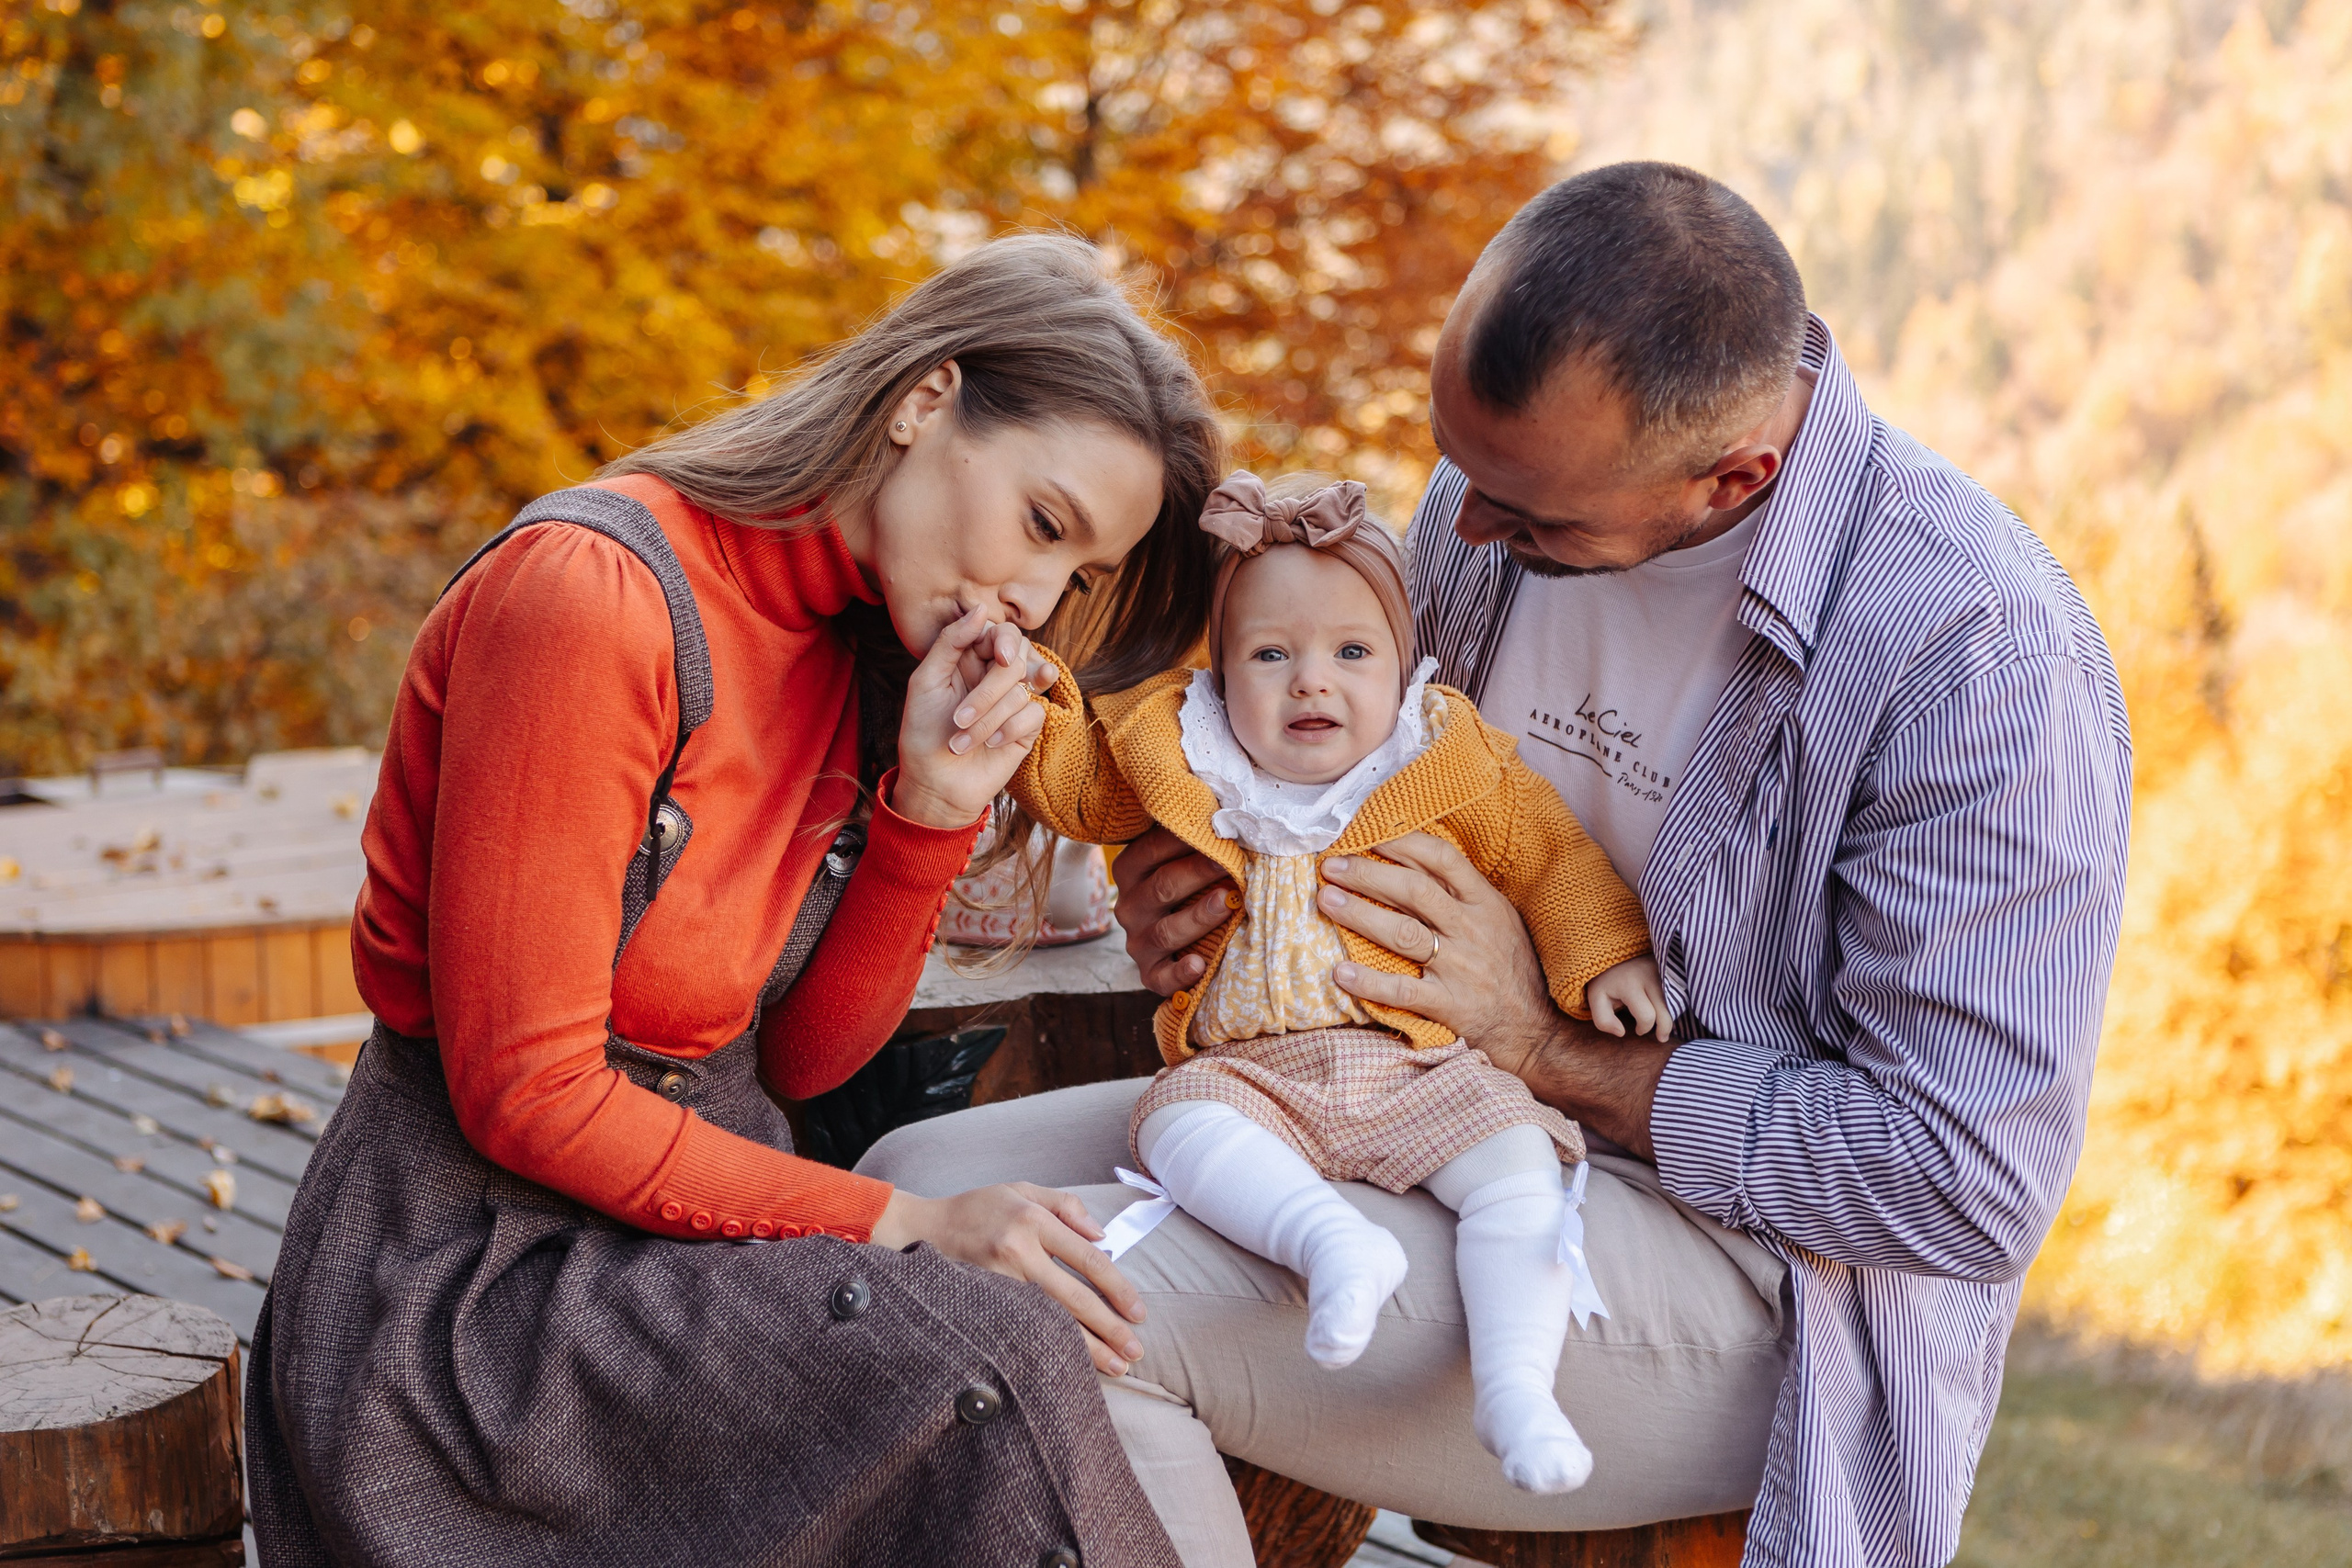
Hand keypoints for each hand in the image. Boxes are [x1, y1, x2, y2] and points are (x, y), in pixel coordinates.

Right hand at [870, 1182, 1146, 1374]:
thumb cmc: (977, 1208)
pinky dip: (1049, 1348)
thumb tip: (1103, 1236)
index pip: (1087, 1257)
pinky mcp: (981, 1301)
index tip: (1138, 1313)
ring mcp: (996, 1280)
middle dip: (1108, 1327)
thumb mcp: (1021, 1189)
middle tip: (1135, 1351)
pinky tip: (1069, 1366)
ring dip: (1086, 1348)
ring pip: (1050, 1320)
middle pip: (1073, 1297)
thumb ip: (1065, 1205)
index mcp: (1032, 1219)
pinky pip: (1023, 1329)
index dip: (1117, 1287)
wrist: (919, 1227)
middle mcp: (1016, 1250)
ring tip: (1115, 1367)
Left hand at [893, 607, 1059, 830]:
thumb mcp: (926, 681)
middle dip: (990, 690)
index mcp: (970, 658)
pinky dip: (1009, 729)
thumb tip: (981, 609)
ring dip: (990, 719)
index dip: (1005, 641)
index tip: (1000, 657)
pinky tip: (991, 745)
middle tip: (960, 718)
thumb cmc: (922, 732)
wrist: (934, 784)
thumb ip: (951, 642)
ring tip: (961, 741)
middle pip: (1018, 658)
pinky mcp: (1026, 728)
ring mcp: (1013, 701)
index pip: (1000, 633)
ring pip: (1024, 689)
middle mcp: (994, 676)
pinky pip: (1035, 713)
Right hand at [1112, 825, 1236, 996]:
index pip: (1153, 849)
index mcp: (1130, 870)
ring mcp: (1137, 941)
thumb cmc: (1190, 887)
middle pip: (1163, 887)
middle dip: (1198, 873)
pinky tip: (1200, 964)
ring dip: (1199, 917)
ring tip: (1228, 903)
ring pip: (1166, 931)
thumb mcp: (1181, 859)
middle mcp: (1128, 906)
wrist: (1180, 941)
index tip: (1217, 827)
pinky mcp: (1149, 973)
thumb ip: (1194, 837)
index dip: (1185, 838)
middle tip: (1231, 863)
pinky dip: (1180, 973)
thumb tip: (1227, 805)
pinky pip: (1161, 977)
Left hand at [1315, 831, 1558, 1075]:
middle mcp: (1472, 930)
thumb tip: (1415, 857)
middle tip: (1331, 865)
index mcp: (1485, 903)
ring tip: (1326, 900)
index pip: (1442, 859)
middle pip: (1414, 890)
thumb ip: (1463, 892)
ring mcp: (1460, 968)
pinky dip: (1369, 982)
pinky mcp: (1449, 1005)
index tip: (1366, 834)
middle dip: (1368, 873)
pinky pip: (1403, 992)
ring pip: (1404, 934)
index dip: (1402, 842)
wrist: (1537, 1029)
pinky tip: (1340, 973)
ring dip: (1360, 915)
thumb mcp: (1500, 920)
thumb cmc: (1512, 968)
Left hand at [1586, 955, 1670, 1042]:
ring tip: (1665, 1027)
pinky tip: (1669, 1010)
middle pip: (1667, 1011)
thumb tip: (1621, 1033)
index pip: (1646, 1016)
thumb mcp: (1596, 999)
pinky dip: (1676, 1004)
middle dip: (1664, 1028)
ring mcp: (1664, 970)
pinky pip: (1681, 993)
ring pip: (1676, 1002)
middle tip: (1660, 1036)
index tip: (1638, 1030)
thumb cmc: (1607, 980)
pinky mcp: (1672, 968)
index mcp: (1630, 984)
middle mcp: (1650, 976)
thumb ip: (1603, 1020)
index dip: (1643, 1028)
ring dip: (1672, 1017)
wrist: (1617, 951)